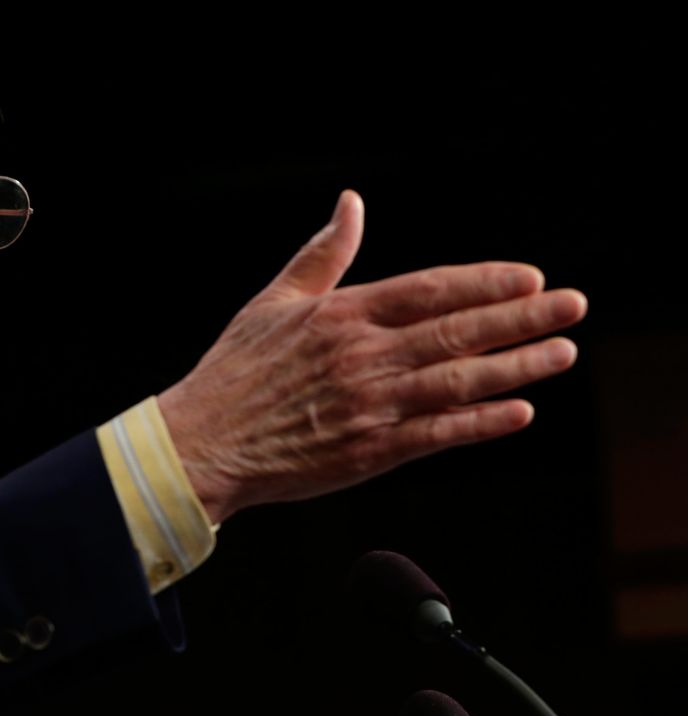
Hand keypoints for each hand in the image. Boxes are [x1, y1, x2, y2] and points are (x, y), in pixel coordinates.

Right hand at [158, 190, 587, 524]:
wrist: (203, 442)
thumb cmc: (234, 372)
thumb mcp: (273, 300)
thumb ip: (323, 254)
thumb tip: (352, 204)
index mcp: (341, 315)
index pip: (429, 290)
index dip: (484, 282)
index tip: (528, 277)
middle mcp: (362, 356)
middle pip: (457, 331)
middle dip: (522, 317)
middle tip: (572, 305)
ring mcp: (369, 405)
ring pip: (458, 380)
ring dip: (517, 366)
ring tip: (562, 352)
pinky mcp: (369, 451)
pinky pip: (437, 433)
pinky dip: (481, 423)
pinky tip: (520, 411)